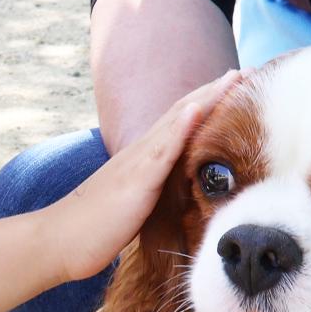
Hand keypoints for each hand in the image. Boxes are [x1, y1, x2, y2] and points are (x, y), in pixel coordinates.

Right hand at [45, 70, 238, 283]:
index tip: (239, 87)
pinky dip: (180, 127)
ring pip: (176, 122)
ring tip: (233, 78)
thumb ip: (151, 191)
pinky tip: (197, 110)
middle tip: (249, 72)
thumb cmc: (94, 228)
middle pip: (184, 111)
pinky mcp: (136, 182)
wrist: (60, 240)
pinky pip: (161, 151)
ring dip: (206, 98)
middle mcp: (141, 152)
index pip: (181, 121)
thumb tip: (170, 194)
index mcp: (143, 158)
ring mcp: (138, 163)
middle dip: (216, 90)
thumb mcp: (132, 204)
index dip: (209, 101)